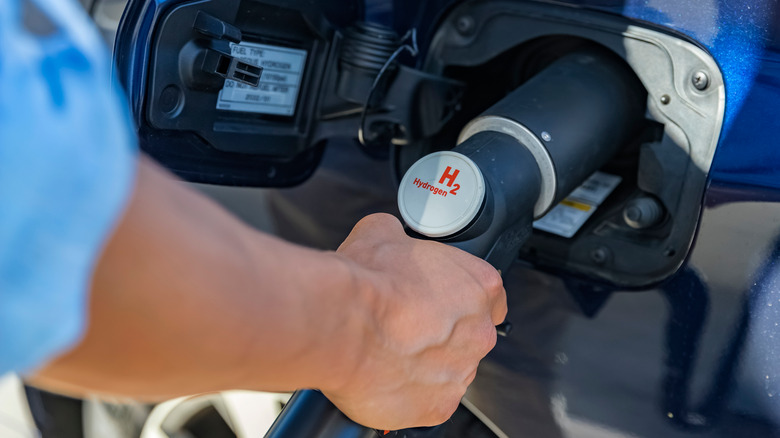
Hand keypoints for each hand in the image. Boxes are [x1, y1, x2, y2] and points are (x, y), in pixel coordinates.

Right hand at [323, 213, 506, 429]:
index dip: (459, 298)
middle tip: (404, 326)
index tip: (439, 302)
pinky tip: (385, 376)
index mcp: (479, 285)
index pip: (489, 296)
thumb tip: (390, 234)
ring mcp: (461, 372)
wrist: (341, 324)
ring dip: (425, 364)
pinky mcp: (439, 406)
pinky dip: (409, 393)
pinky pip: (429, 401)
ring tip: (388, 351)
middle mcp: (479, 332)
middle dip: (440, 334)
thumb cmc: (366, 281)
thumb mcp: (380, 232)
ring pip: (448, 370)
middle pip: (469, 336)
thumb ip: (399, 235)